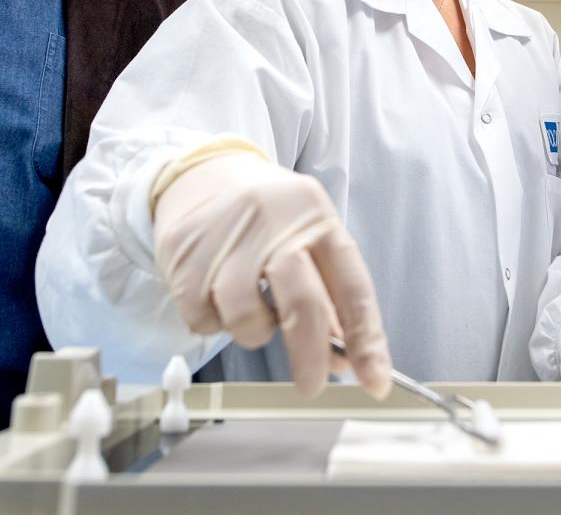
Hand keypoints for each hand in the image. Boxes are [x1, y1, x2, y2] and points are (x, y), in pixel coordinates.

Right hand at [153, 153, 391, 398]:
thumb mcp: (307, 234)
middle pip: (303, 305)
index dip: (366, 339)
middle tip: (312, 386)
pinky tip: (216, 291)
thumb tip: (343, 359)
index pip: (351, 286)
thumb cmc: (266, 215)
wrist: (199, 173)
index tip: (375, 381)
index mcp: (315, 216)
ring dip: (253, 332)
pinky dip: (213, 322)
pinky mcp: (185, 256)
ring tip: (250, 305)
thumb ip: (328, 293)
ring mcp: (226, 239)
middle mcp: (274, 223)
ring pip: (248, 321)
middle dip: (310, 357)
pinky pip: (204, 321)